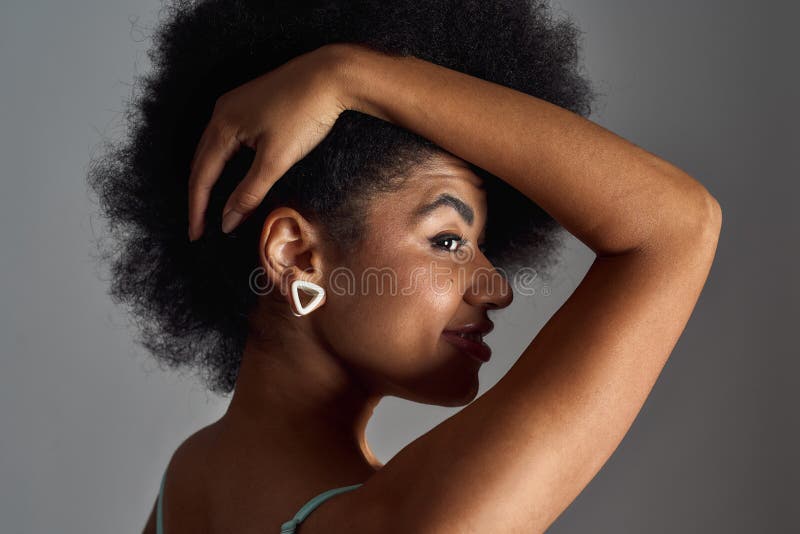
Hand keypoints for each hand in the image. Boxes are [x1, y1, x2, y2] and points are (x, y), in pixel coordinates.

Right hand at [187, 44, 348, 239]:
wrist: (331, 76)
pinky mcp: (250, 103)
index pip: (200, 176)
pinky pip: (225, 138)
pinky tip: (228, 171)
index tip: (196, 235)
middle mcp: (221, 112)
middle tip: (198, 226)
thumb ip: (249, 193)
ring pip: (212, 149)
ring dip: (208, 178)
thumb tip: (227, 221)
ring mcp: (235, 105)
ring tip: (207, 205)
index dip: (197, 209)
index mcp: (222, 126)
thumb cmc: (305, 114)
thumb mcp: (276, 160)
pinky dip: (222, 161)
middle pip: (200, 162)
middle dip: (198, 195)